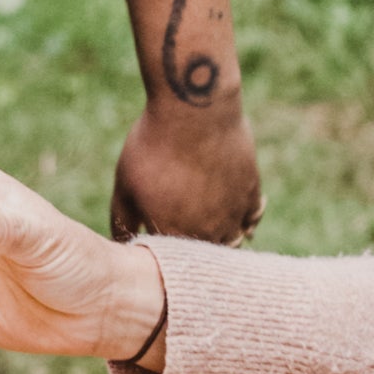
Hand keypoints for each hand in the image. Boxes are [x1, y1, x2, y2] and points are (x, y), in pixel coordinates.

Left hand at [111, 97, 260, 245]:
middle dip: (193, 254)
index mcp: (173, 234)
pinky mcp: (251, 192)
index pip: (170, 263)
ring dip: (221, 241)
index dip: (163, 256)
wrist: (194, 110)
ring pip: (232, 242)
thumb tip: (120, 244)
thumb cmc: (153, 145)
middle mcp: (208, 232)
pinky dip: (246, 222)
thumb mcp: (126, 184)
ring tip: (210, 233)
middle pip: (204, 257)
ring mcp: (234, 214)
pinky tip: (238, 218)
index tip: (157, 244)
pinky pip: (253, 218)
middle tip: (184, 237)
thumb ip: (122, 220)